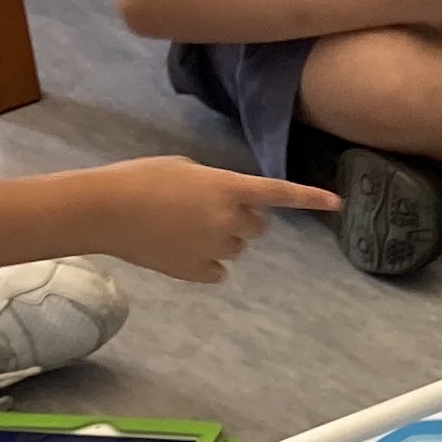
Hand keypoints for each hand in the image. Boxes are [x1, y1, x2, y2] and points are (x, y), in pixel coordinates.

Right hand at [82, 158, 338, 279]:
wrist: (103, 210)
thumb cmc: (139, 179)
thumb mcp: (185, 169)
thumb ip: (217, 185)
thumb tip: (230, 202)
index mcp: (227, 187)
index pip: (278, 193)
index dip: (310, 198)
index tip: (338, 203)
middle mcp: (229, 219)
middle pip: (258, 227)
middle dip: (240, 220)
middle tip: (206, 212)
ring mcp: (215, 248)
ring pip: (236, 249)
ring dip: (220, 240)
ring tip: (182, 228)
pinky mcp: (198, 271)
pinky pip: (218, 271)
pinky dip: (205, 263)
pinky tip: (179, 250)